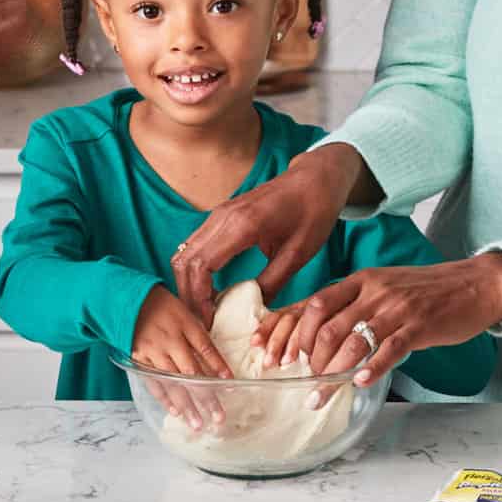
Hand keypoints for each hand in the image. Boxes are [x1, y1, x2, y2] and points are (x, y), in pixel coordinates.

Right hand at [130, 286, 233, 430]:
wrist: (130, 301)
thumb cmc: (163, 307)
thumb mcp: (185, 312)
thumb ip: (199, 335)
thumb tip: (217, 361)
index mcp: (184, 324)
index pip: (206, 348)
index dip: (218, 366)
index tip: (230, 382)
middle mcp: (170, 340)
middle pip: (191, 372)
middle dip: (206, 396)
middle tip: (218, 417)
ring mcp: (153, 352)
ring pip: (173, 383)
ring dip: (187, 405)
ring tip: (198, 423)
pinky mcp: (139, 361)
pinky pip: (154, 383)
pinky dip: (165, 399)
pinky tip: (176, 412)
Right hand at [171, 145, 361, 324]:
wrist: (316, 179)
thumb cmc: (313, 212)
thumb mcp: (298, 253)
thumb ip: (272, 282)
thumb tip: (251, 312)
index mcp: (242, 225)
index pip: (200, 266)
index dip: (198, 299)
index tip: (209, 322)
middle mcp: (223, 216)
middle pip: (184, 261)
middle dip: (188, 296)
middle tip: (203, 322)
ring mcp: (219, 213)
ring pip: (185, 252)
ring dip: (189, 283)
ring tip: (205, 310)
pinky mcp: (222, 215)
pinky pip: (196, 245)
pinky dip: (195, 270)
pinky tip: (211, 289)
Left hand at [251, 251, 501, 388]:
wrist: (475, 284)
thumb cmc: (425, 292)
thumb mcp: (383, 289)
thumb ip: (353, 305)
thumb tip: (314, 333)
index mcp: (360, 280)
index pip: (312, 303)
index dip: (286, 329)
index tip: (268, 354)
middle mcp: (373, 290)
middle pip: (325, 322)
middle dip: (307, 356)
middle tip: (301, 379)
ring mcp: (396, 307)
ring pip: (352, 338)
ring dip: (332, 371)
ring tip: (320, 393)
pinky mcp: (419, 325)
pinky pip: (389, 349)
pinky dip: (370, 368)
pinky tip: (358, 383)